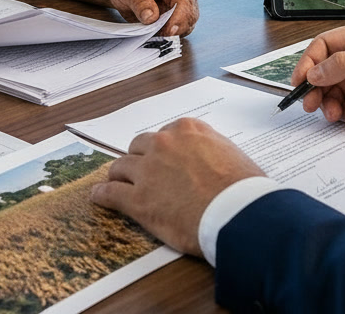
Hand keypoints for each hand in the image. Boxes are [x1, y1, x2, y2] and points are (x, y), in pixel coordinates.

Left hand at [91, 118, 261, 256]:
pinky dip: (102, 195)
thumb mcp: (233, 155)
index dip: (164, 150)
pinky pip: (110, 193)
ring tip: (118, 185)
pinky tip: (99, 197)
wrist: (239, 214)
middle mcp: (164, 144)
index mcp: (188, 130)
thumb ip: (212, 150)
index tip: (164, 159)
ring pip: (121, 167)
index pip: (166, 134)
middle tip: (144, 173)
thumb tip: (211, 160)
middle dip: (140, 159)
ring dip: (121, 176)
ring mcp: (148, 170)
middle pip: (139, 146)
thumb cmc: (245, 189)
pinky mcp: (137, 199)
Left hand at [106, 0, 199, 37]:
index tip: (169, 30)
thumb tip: (151, 18)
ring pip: (188, 22)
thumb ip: (139, 2)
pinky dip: (171, 34)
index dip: (180, 15)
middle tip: (162, 36)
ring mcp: (180, 2)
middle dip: (178, 26)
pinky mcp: (176, 14)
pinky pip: (180, 28)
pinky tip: (158, 34)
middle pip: (190, 11)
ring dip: (175, 31)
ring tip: (157, 34)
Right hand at [291, 22, 344, 129]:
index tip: (299, 81)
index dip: (308, 63)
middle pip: (324, 73)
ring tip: (335, 115)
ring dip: (330, 106)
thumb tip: (314, 72)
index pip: (324, 47)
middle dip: (315, 89)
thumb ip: (344, 64)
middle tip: (310, 104)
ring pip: (333, 94)